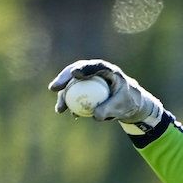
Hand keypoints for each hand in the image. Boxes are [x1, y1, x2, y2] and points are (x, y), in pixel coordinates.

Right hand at [48, 59, 164, 129]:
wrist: (128, 103)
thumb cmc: (128, 101)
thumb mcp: (122, 106)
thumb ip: (109, 108)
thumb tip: (95, 116)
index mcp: (107, 70)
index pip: (94, 66)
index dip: (84, 68)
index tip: (75, 74)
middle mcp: (94, 71)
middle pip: (76, 71)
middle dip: (63, 78)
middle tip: (54, 88)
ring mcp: (87, 80)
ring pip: (72, 84)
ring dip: (63, 95)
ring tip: (59, 109)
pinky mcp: (83, 89)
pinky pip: (73, 94)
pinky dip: (68, 102)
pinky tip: (64, 111)